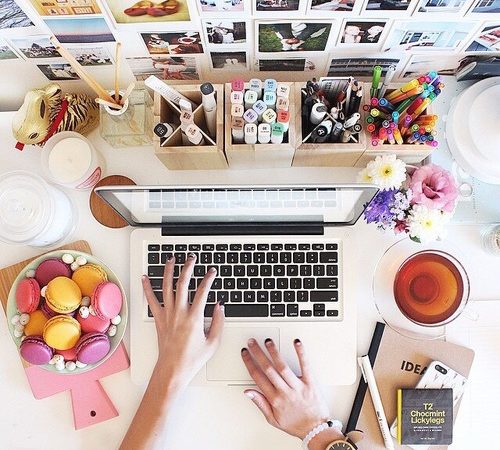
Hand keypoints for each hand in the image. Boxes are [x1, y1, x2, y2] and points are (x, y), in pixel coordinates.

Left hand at [142, 254, 224, 390]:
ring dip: (168, 271)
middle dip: (188, 268)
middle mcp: (179, 313)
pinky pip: (151, 300)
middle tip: (191, 258)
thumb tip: (219, 306)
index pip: (203, 291)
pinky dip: (147, 287)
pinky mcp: (158, 319)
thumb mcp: (213, 342)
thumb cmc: (192, 359)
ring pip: (166, 287)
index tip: (211, 272)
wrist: (172, 370)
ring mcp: (167, 315)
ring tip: (170, 260)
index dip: (208, 279)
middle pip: (183, 284)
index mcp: (194, 318)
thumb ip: (218, 322)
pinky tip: (146, 278)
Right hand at [241, 338, 331, 440]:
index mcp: (275, 400)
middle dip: (258, 353)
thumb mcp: (273, 419)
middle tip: (252, 342)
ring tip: (268, 341)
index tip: (245, 353)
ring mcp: (298, 386)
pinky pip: (305, 365)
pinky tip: (296, 343)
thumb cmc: (295, 424)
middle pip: (268, 368)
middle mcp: (285, 392)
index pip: (258, 377)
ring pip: (282, 366)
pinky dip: (301, 353)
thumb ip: (260, 403)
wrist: (315, 430)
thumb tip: (248, 392)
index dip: (249, 363)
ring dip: (274, 352)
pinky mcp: (310, 382)